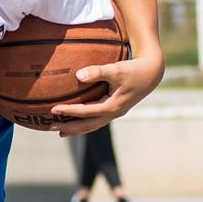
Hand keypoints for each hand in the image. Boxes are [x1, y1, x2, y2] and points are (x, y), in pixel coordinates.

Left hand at [50, 50, 164, 136]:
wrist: (151, 73)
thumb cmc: (133, 70)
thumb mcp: (116, 69)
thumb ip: (97, 72)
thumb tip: (78, 76)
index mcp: (112, 106)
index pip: (86, 112)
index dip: (69, 111)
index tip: (53, 110)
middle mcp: (113, 113)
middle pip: (87, 125)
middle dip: (69, 127)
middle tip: (51, 127)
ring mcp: (114, 113)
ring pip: (92, 125)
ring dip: (76, 129)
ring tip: (60, 131)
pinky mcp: (114, 110)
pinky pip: (96, 120)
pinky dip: (84, 123)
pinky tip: (75, 121)